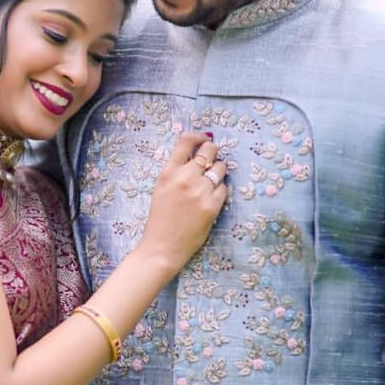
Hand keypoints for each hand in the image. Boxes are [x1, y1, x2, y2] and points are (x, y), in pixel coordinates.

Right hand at [139, 132, 226, 273]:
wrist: (161, 247)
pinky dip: (220, 191)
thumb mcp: (161, 188)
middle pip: (209, 149)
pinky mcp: (212, 206)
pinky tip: (211, 199)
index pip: (186, 141)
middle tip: (211, 160)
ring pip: (221, 168)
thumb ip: (175, 170)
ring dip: (219, 172)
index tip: (203, 140)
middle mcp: (185, 178)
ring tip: (211, 183)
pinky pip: (224, 188)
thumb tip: (195, 153)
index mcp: (168, 172)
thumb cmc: (160, 219)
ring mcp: (199, 192)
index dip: (198, 137)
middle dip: (213, 152)